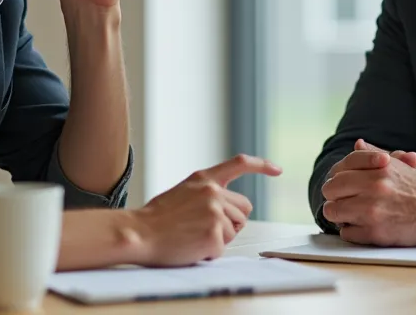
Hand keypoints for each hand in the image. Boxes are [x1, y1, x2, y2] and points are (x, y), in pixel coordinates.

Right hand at [130, 154, 282, 265]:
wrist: (138, 233)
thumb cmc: (156, 218)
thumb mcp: (182, 192)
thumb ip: (205, 194)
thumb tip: (227, 207)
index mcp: (204, 179)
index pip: (239, 163)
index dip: (262, 166)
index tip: (277, 170)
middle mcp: (213, 192)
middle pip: (244, 210)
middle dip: (231, 221)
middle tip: (204, 228)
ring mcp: (215, 213)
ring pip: (234, 230)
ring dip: (219, 237)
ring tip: (192, 236)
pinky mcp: (214, 235)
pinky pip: (222, 248)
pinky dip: (208, 252)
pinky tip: (190, 246)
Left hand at [321, 140, 415, 246]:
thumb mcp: (396, 165)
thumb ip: (373, 155)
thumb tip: (358, 144)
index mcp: (377, 168)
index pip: (338, 170)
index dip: (338, 179)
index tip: (342, 186)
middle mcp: (373, 186)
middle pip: (330, 190)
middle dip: (334, 196)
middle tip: (343, 201)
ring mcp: (371, 210)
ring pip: (332, 212)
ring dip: (340, 215)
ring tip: (352, 215)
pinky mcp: (374, 233)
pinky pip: (346, 233)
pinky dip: (352, 231)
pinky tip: (363, 227)